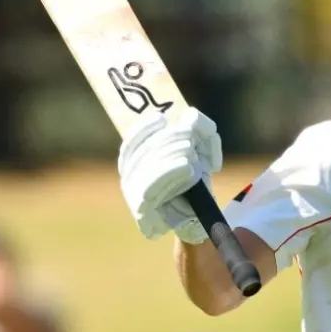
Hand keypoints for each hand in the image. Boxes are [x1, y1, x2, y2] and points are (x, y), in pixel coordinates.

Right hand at [117, 106, 222, 244]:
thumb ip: (201, 129)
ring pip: (147, 169)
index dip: (144, 130)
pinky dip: (170, 175)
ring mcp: (133, 197)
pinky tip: (188, 168)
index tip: (161, 119)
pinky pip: (152, 190)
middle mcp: (129, 180)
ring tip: (190, 151)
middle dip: (166, 141)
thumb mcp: (201, 149)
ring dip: (169, 157)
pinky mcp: (142, 213)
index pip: (131, 144)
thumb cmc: (196, 179)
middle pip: (141, 154)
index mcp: (134, 164)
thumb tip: (192, 116)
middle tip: (188, 135)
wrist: (199, 215)